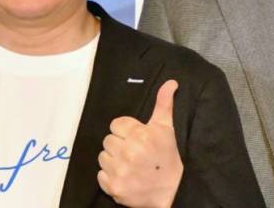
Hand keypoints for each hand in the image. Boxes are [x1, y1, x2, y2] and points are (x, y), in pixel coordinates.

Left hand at [97, 80, 182, 207]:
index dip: (126, 131)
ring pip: (103, 157)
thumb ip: (163, 103)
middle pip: (108, 140)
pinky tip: (124, 175)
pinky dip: (110, 176)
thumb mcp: (166, 128)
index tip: (136, 138)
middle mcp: (129, 152)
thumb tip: (170, 82)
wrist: (172, 190)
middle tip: (134, 152)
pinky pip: (100, 175)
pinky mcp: (114, 187)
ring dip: (113, 160)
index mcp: (140, 135)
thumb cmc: (167, 157)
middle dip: (119, 144)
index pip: (116, 124)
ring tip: (129, 164)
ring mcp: (120, 171)